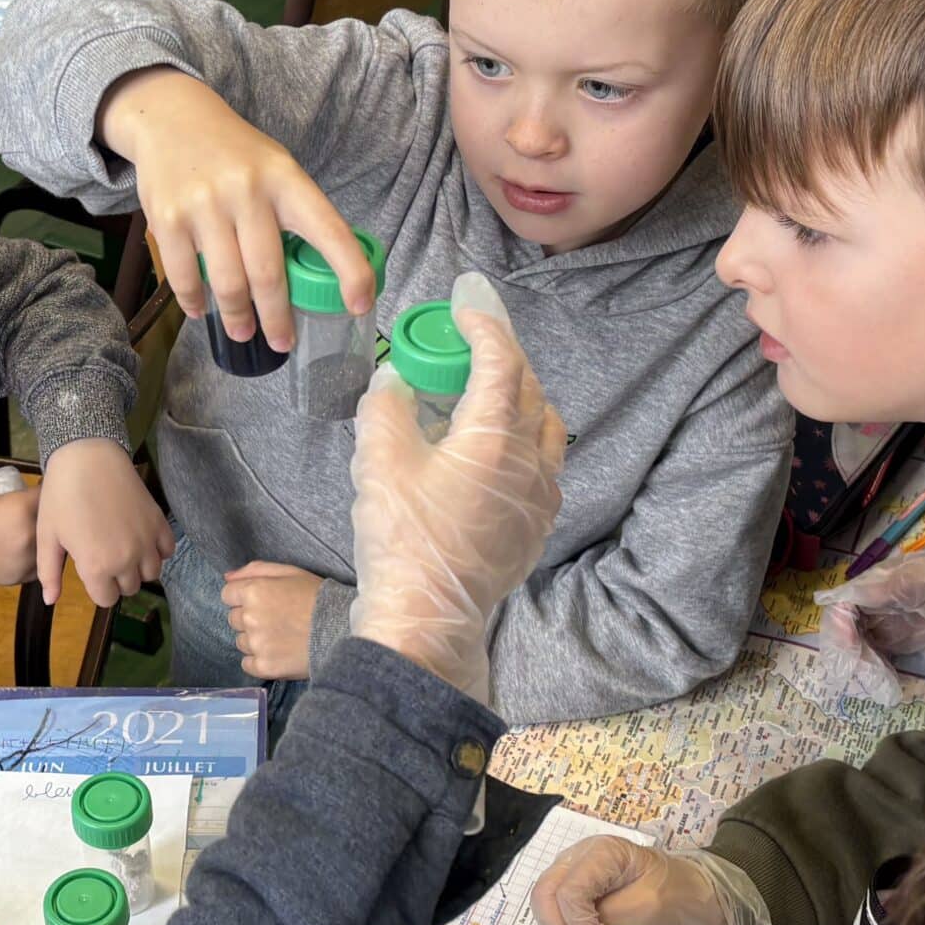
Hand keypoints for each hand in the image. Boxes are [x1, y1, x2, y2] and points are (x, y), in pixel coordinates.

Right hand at [0, 472, 41, 586]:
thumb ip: (8, 484)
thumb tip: (25, 487)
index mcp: (19, 509)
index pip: (48, 493)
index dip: (46, 487)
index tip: (44, 485)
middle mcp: (28, 536)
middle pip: (51, 520)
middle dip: (46, 511)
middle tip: (35, 505)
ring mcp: (24, 560)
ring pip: (47, 544)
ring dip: (42, 535)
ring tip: (27, 526)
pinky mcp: (18, 577)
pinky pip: (37, 562)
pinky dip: (33, 554)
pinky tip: (20, 544)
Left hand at [33, 438, 172, 607]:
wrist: (87, 458)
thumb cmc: (61, 496)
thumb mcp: (48, 536)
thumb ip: (49, 573)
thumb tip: (50, 601)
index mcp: (96, 567)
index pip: (107, 600)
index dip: (97, 588)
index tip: (90, 570)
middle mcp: (126, 559)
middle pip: (129, 588)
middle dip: (117, 579)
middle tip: (104, 556)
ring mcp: (146, 541)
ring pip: (151, 574)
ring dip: (139, 568)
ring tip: (123, 549)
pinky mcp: (158, 522)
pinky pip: (167, 551)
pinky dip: (157, 550)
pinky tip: (141, 538)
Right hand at [97, 67, 375, 354]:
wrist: (171, 118)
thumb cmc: (234, 154)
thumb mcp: (275, 169)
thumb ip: (293, 215)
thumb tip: (317, 277)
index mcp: (285, 179)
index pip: (328, 229)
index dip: (350, 270)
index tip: (360, 305)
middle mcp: (247, 190)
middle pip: (268, 273)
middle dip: (278, 318)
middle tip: (283, 342)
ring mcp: (205, 205)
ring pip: (228, 283)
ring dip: (238, 318)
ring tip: (243, 332)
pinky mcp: (168, 218)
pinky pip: (184, 277)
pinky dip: (195, 302)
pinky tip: (201, 311)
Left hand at [221, 562, 318, 679]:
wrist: (342, 629)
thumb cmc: (317, 597)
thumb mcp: (290, 572)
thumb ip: (255, 570)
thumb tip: (227, 578)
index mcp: (254, 591)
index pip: (227, 596)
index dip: (244, 598)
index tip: (264, 602)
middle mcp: (250, 618)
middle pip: (234, 619)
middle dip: (250, 618)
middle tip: (277, 619)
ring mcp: (257, 644)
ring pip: (241, 642)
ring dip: (255, 640)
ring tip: (282, 637)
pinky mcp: (264, 666)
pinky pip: (247, 664)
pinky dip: (259, 660)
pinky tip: (278, 653)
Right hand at [345, 273, 565, 701]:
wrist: (427, 619)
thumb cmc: (401, 539)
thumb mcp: (378, 463)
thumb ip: (387, 407)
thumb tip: (396, 381)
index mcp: (494, 436)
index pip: (501, 360)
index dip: (485, 325)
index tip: (466, 305)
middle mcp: (530, 460)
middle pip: (529, 387)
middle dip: (503, 356)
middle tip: (470, 343)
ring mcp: (540, 496)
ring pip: (546, 426)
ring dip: (521, 398)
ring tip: (487, 393)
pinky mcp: (537, 526)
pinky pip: (545, 466)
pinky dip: (525, 441)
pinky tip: (497, 451)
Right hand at [531, 841, 768, 924]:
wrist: (704, 907)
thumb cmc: (685, 901)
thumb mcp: (652, 906)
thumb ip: (611, 914)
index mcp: (602, 853)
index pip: (569, 892)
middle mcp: (581, 860)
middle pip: (545, 896)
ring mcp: (577, 878)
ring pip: (545, 909)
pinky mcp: (579, 900)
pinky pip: (556, 918)